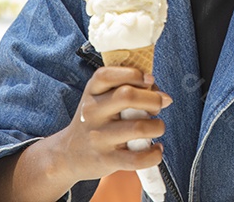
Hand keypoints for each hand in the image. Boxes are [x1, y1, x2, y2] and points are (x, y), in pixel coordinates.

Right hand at [56, 66, 171, 182]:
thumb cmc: (96, 121)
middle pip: (128, 96)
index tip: (149, 80)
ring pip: (138, 127)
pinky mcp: (107, 159)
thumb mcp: (102, 98)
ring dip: (158, 126)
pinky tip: (156, 149)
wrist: (69, 155)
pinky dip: (154, 154)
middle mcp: (92, 112)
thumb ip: (130, 89)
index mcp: (92, 92)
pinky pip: (138, 158)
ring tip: (157, 128)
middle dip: (153, 99)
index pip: (108, 75)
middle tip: (157, 106)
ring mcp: (99, 137)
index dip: (134, 74)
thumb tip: (165, 98)